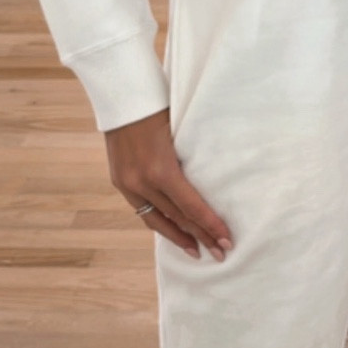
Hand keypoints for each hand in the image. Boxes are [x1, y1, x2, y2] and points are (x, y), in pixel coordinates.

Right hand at [105, 108, 233, 261]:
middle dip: (201, 237)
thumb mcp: (181, 134)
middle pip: (178, 218)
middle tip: (221, 253)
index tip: (227, 240)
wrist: (122, 94)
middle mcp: (142, 183)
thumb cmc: (161, 106)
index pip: (192, 207)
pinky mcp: (119, 181)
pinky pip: (143, 210)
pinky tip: (171, 230)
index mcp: (161, 171)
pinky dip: (160, 221)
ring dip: (178, 237)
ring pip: (157, 220)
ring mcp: (128, 184)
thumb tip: (212, 187)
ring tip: (196, 252)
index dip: (211, 226)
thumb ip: (190, 162)